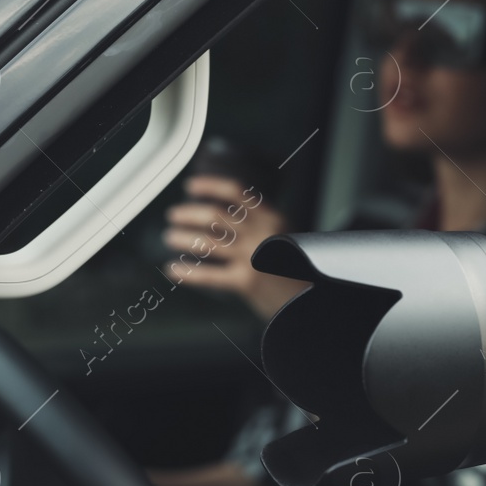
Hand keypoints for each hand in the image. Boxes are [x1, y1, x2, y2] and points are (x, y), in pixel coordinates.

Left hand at [163, 175, 310, 320]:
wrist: (313, 299)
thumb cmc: (299, 270)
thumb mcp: (286, 235)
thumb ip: (261, 224)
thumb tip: (227, 217)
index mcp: (272, 218)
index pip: (236, 193)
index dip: (210, 186)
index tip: (192, 187)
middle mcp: (261, 233)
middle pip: (214, 215)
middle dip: (188, 214)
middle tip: (174, 216)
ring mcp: (252, 258)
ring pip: (206, 242)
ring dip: (182, 238)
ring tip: (172, 237)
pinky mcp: (245, 282)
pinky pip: (208, 275)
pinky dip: (187, 272)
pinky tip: (175, 269)